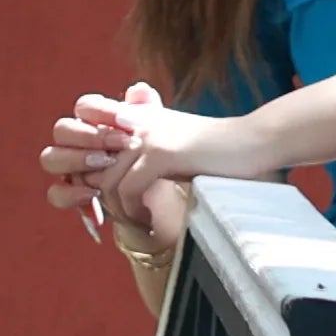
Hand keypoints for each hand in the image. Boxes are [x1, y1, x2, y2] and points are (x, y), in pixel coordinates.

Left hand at [40, 85, 243, 247]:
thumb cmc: (216, 152)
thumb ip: (138, 154)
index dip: (87, 171)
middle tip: (122, 217)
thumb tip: (104, 182)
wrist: (252, 144)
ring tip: (137, 222)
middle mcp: (133, 119)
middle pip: (90, 164)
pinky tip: (149, 220)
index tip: (105, 196)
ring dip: (118, 210)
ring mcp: (145, 135)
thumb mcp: (169, 146)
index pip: (84, 135)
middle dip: (101, 198)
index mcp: (133, 114)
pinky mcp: (159, 152)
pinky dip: (134, 212)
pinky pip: (127, 189)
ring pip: (106, 181)